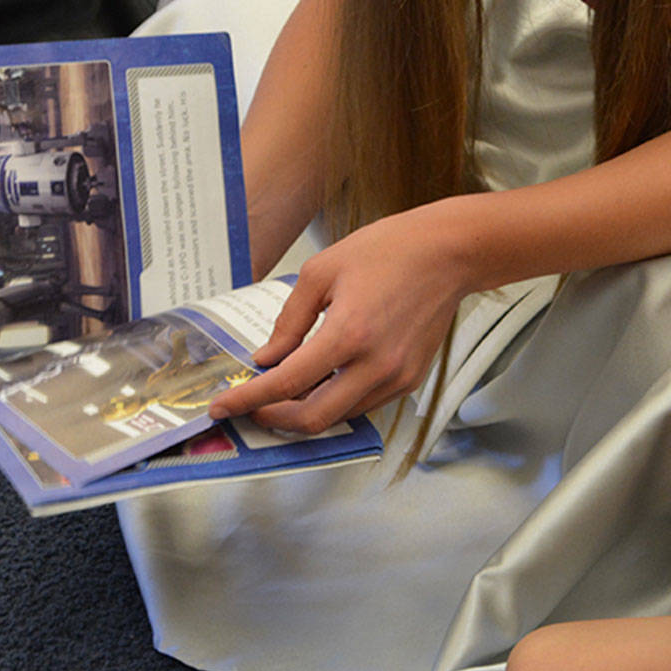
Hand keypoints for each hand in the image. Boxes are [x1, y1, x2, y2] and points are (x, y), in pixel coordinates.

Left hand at [207, 201, 476, 433]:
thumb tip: (266, 358)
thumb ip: (289, 321)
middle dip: (273, 418)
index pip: (286, 384)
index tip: (221, 407)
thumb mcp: (322, 271)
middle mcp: (375, 365)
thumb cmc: (388, 251)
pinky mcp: (410, 380)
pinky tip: (321, 382)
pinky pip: (363, 405)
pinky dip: (335, 401)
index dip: (248, 399)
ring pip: (339, 416)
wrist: (449, 253)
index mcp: (348, 334)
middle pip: (312, 419)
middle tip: (250, 406)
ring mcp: (396, 377)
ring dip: (305, 411)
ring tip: (283, 391)